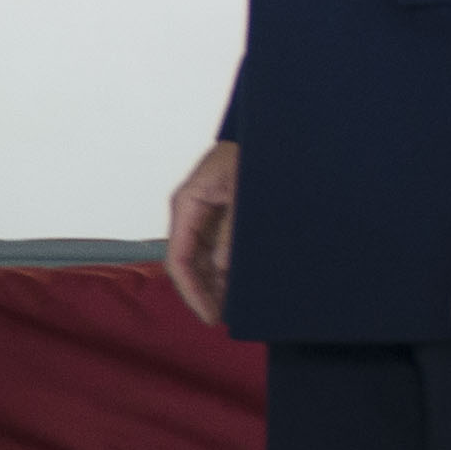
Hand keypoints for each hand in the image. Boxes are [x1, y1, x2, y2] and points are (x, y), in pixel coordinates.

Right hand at [162, 139, 236, 329]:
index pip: (179, 258)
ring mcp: (205, 214)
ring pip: (202, 260)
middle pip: (188, 263)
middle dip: (204, 293)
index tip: (211, 316)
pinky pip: (217, 249)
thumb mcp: (245, 191)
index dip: (193, 291)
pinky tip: (239, 286)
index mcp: (187, 203)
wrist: (271, 130)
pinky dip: (226, 270)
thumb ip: (233, 229)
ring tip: (233, 309)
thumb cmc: (255, 152)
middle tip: (224, 319)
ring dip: (215, 285)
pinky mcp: (220, 216)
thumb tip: (224, 267)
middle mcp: (191, 212)